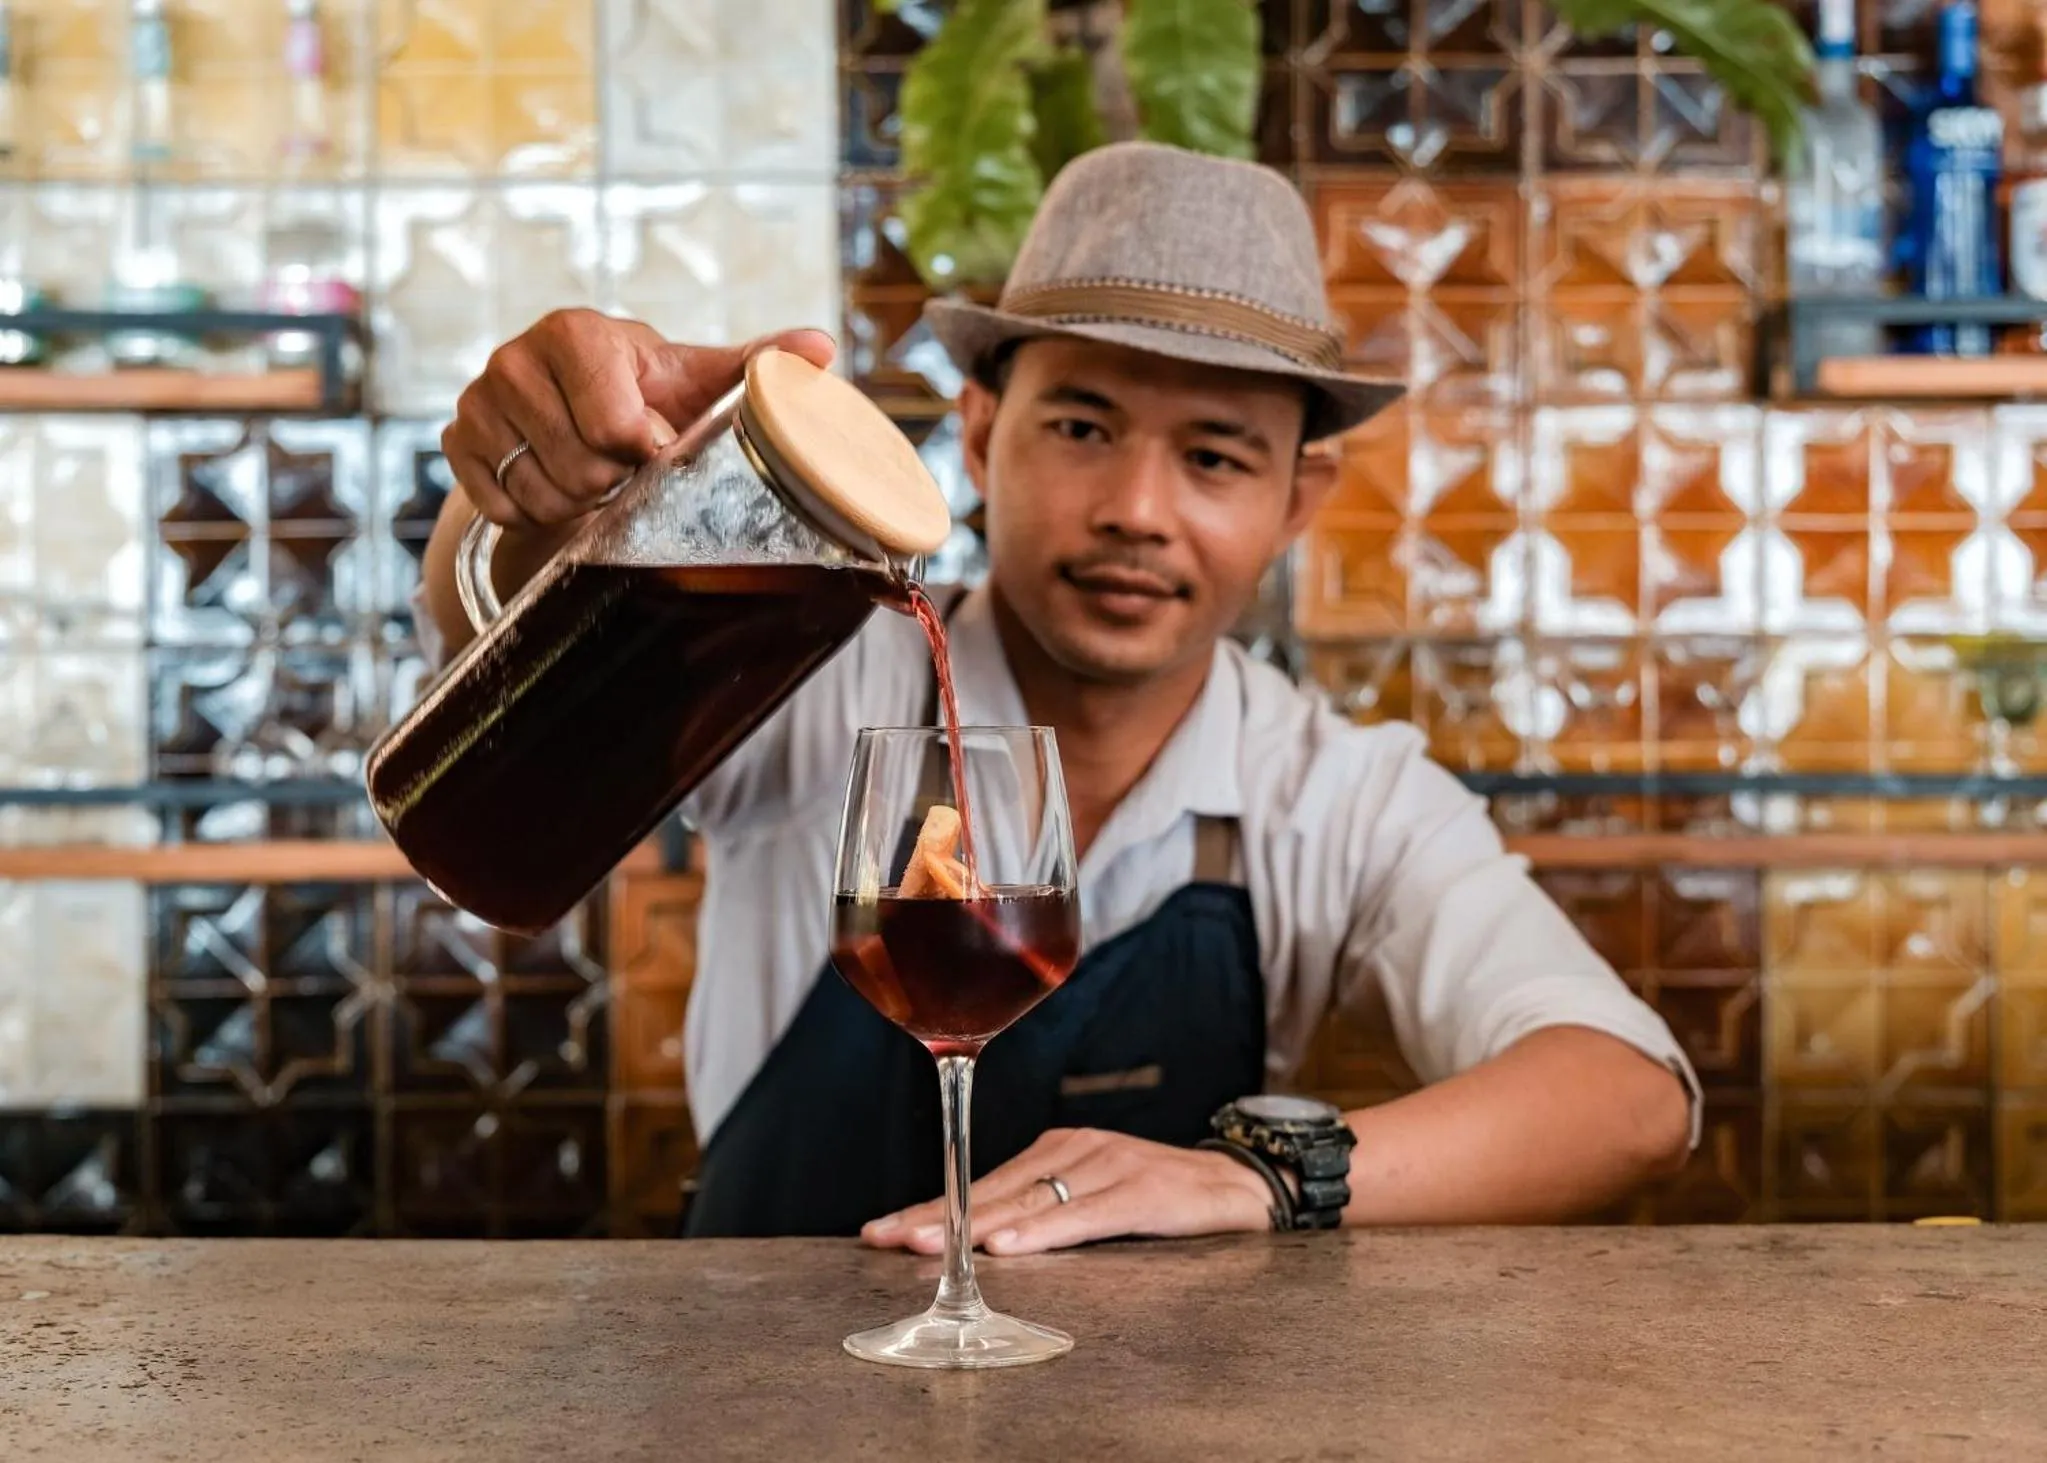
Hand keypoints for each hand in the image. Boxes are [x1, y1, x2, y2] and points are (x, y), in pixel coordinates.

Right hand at [440, 309, 835, 529]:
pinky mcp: (456, 440)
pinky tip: (556, 482)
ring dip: (579, 501)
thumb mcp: (699, 378)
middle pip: (581, 467)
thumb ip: (758, 363)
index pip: (615, 427)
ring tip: (594, 471)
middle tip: (624, 463)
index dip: (645, 452)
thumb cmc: (648, 391)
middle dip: (614, 480)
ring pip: (542, 492)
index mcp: (577, 333)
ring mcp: (478, 400)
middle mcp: (515, 357)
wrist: (573, 404)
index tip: (656, 445)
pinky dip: (537, 512)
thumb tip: (822, 349)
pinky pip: (503, 506)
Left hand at [861, 1128, 1276, 1256]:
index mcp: (1058, 1150)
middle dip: (933, 1217)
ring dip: (971, 1226)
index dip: (930, 1208)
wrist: (1240, 1185)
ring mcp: (1107, 1166)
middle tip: (884, 1238)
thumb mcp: (1093, 1199)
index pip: (981, 1184)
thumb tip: (982, 1244)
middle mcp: (1075, 1149)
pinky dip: (1039, 1233)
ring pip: (1027, 1201)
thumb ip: (1046, 1213)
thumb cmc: (1159, 1199)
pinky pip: (1081, 1216)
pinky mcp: (1139, 1190)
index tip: (881, 1230)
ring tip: (924, 1245)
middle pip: (992, 1190)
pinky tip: (1004, 1248)